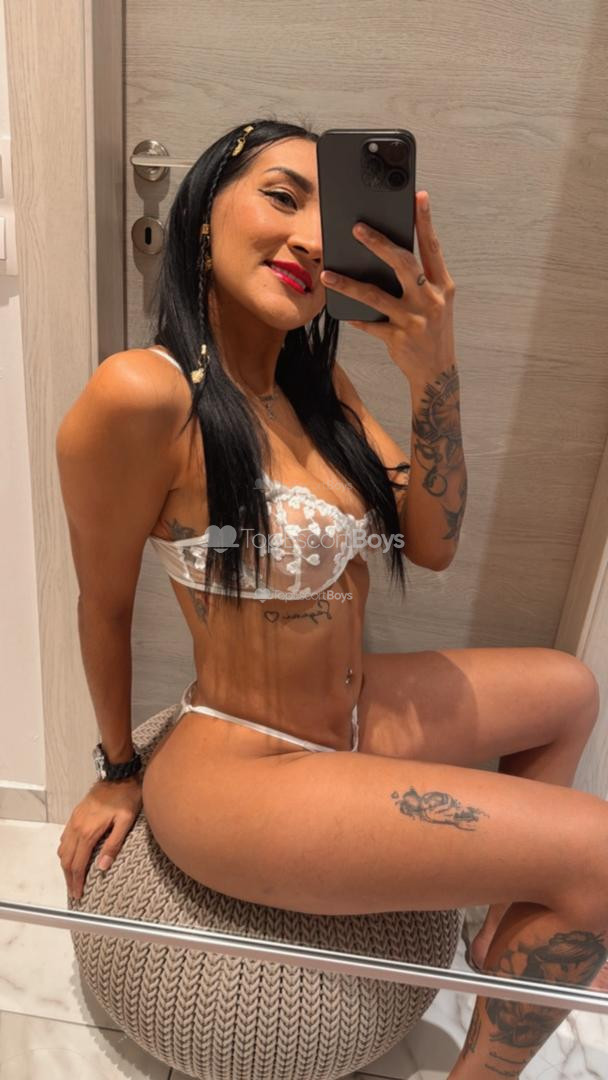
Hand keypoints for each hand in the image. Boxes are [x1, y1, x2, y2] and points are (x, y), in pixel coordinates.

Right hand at [57, 776, 142, 899]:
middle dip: (69, 878)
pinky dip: (65, 852)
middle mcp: (77, 827)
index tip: (78, 894)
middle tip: (74, 892)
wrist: (117, 775)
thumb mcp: (125, 822)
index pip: (78, 864)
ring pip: (63, 849)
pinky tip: (72, 856)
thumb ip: (113, 845)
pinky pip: (64, 838)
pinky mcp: (76, 815)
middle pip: (67, 859)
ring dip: (66, 866)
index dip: (77, 882)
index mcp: (88, 832)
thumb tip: (102, 867)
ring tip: (72, 878)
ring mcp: (74, 820)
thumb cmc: (126, 797)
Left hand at [320, 192, 455, 383]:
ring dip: (349, 283)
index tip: (418, 197)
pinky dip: (355, 317)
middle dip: (380, 244)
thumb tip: (390, 251)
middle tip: (357, 228)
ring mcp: (414, 320)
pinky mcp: (398, 339)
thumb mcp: (435, 301)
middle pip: (404, 264)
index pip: (432, 248)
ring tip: (327, 273)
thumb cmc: (432, 329)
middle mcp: (431, 300)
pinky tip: (339, 310)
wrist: (437, 371)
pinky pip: (370, 324)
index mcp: (443, 286)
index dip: (426, 222)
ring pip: (376, 296)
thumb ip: (420, 279)